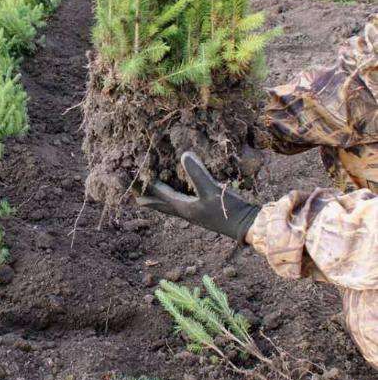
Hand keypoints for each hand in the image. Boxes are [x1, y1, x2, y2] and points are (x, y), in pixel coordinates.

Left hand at [136, 152, 259, 241]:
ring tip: (150, 198)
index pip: (159, 194)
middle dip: (147, 199)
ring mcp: (194, 214)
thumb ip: (197, 172)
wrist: (246, 226)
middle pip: (160, 206)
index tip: (133, 178)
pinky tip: (178, 195)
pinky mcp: (202, 212)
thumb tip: (184, 154)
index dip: (146, 185)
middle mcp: (185, 212)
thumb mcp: (212, 189)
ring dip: (159, 200)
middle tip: (134, 197)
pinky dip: (174, 199)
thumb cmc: (228, 210)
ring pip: (170, 206)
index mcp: (183, 207)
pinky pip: (181, 205)